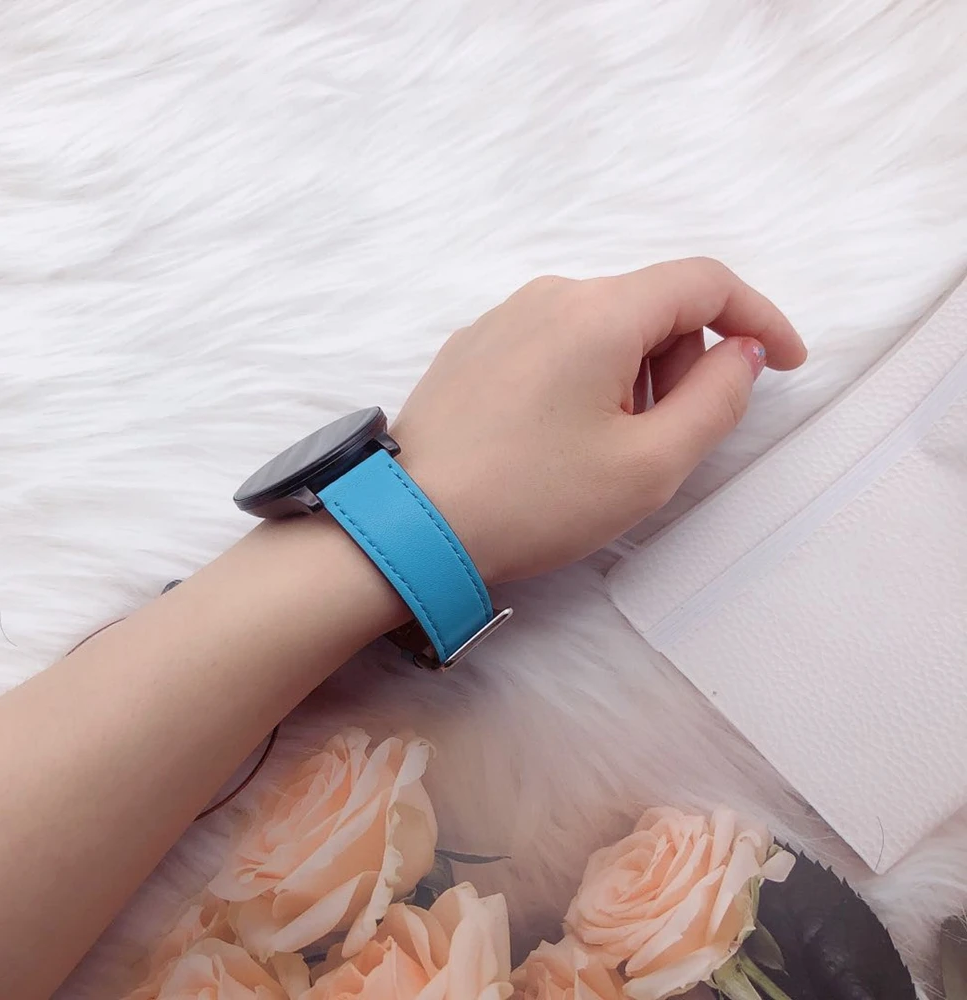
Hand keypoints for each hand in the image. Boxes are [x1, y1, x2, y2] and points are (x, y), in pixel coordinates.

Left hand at [392, 258, 806, 583]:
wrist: (409, 524)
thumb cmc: (535, 499)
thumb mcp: (649, 465)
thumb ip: (716, 399)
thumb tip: (739, 352)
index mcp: (599, 312)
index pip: (705, 283)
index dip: (758, 318)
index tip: (785, 364)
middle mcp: (548, 295)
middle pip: (651, 305)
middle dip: (684, 362)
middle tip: (671, 437)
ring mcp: (502, 317)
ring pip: (601, 325)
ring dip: (633, 374)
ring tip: (607, 449)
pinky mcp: (472, 346)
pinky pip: (554, 342)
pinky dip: (585, 376)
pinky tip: (558, 438)